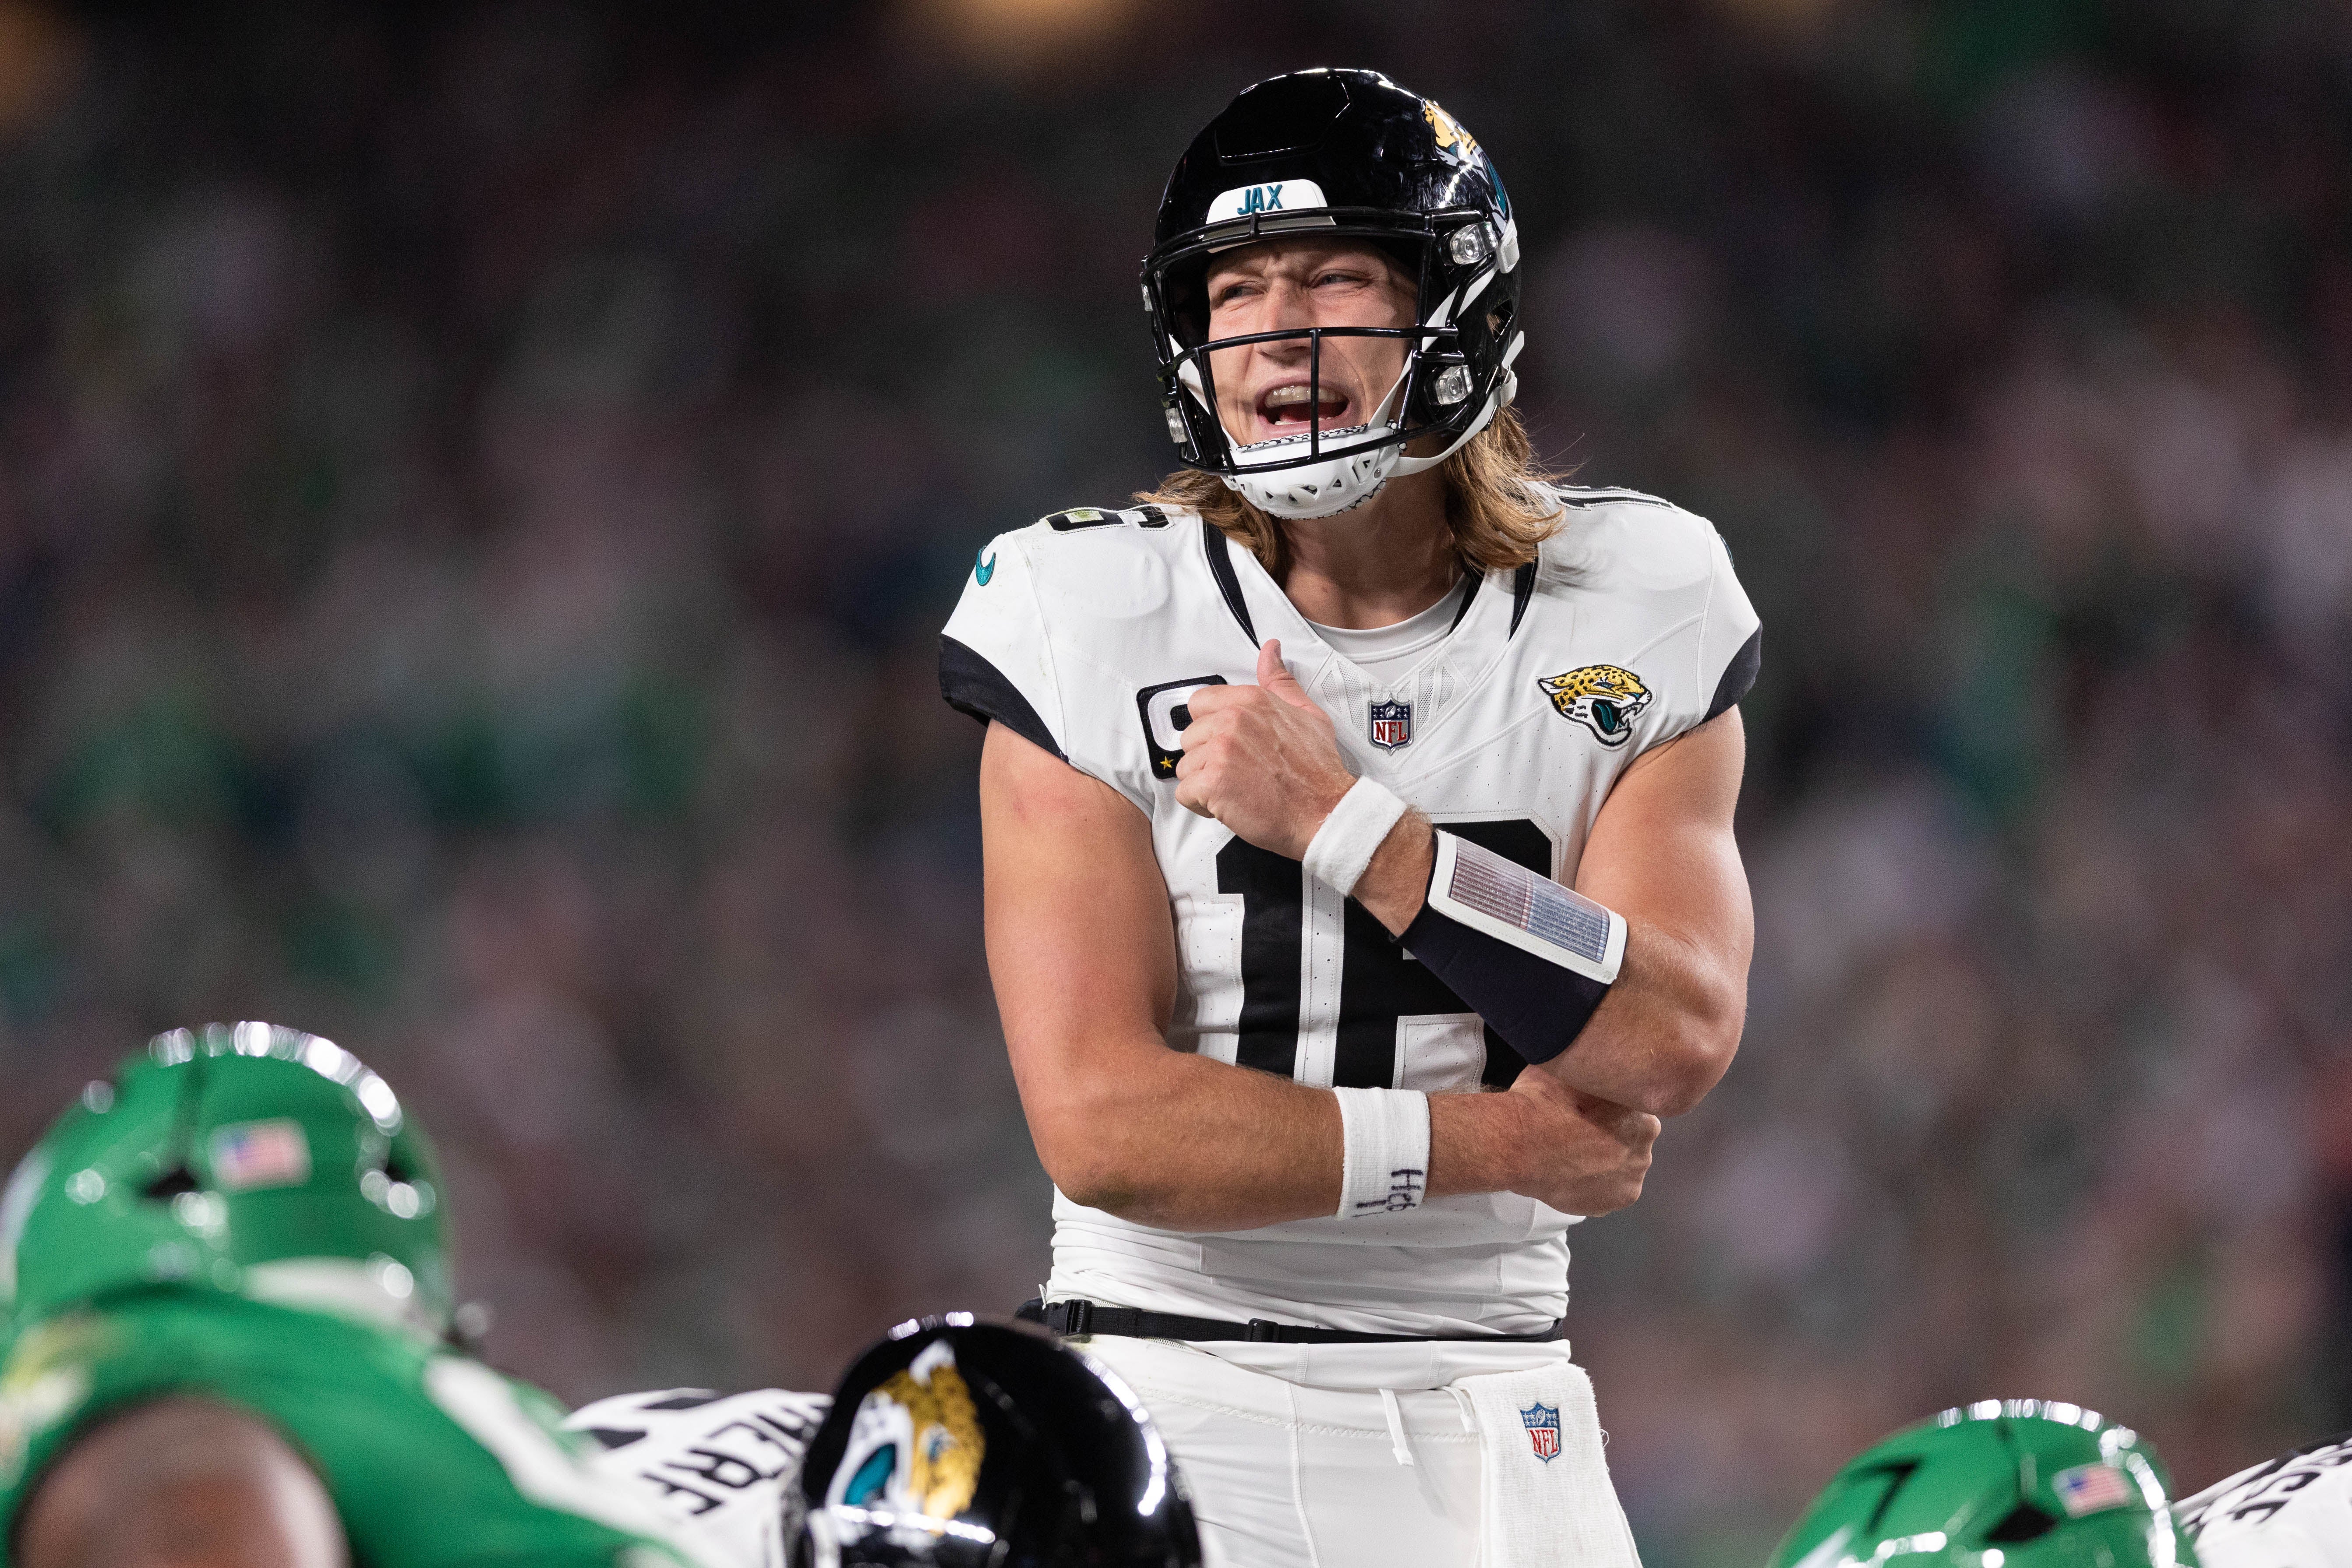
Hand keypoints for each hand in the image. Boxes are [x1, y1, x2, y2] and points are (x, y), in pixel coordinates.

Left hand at [1174, 639, 1355, 859]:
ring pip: (1185, 766)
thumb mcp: (1307, 714)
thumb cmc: (1317, 773)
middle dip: (1208, 758)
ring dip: (1205, 782)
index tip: (1226, 742)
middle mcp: (1233, 720)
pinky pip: (1184, 793)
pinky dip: (1201, 804)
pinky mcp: (1212, 782)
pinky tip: (1227, 803)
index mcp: (1252, 701)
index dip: (1210, 728)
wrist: (1323, 813)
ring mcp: (1221, 750)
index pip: (1200, 703)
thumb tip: (1270, 652)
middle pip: (1190, 737)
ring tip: (1236, 788)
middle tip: (1237, 771)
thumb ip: (1280, 682)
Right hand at [1500, 1069, 1658, 1215]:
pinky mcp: (1609, 1205)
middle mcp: (1644, 1152)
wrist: (1518, 1143)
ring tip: (1570, 1154)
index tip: (1587, 1110)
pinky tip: (1570, 1172)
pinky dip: (1591, 1184)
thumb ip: (1592, 1073)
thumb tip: (1590, 1065)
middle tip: (1577, 1132)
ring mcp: (1628, 1182)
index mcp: (1643, 1117)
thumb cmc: (1544, 1102)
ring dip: (1602, 1162)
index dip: (1609, 1110)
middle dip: (1609, 1137)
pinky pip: (1604, 1191)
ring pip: (1618, 1168)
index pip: (1634, 1113)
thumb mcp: (1571, 1070)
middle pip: (1628, 1142)